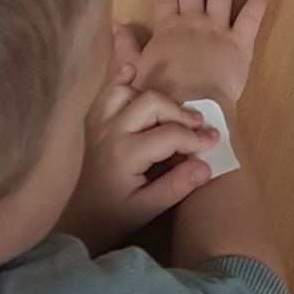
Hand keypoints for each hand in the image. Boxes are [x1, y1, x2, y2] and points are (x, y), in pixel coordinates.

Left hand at [64, 75, 219, 253]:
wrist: (79, 221)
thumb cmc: (114, 217)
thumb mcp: (148, 209)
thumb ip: (177, 187)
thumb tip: (206, 165)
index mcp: (125, 155)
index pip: (169, 135)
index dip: (196, 138)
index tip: (214, 142)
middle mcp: (111, 132)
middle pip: (152, 103)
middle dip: (180, 114)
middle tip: (197, 128)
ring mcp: (99, 124)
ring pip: (129, 91)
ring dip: (154, 99)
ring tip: (170, 115)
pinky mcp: (93, 122)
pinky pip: (106, 92)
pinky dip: (122, 80)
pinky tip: (134, 72)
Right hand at [124, 0, 268, 110]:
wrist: (191, 107)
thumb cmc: (161, 93)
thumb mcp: (135, 69)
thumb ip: (126, 46)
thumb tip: (117, 25)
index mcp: (167, 28)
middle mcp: (192, 22)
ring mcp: (217, 29)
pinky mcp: (240, 42)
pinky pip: (251, 17)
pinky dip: (258, 3)